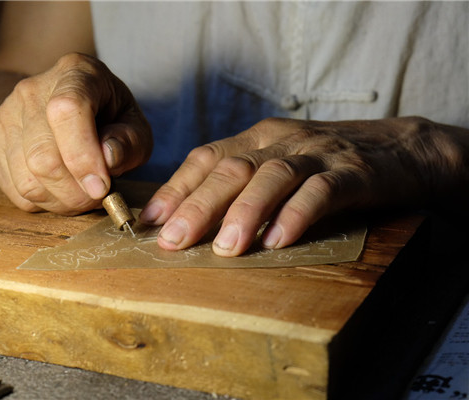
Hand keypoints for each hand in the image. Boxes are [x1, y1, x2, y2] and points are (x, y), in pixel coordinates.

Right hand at [0, 53, 152, 214]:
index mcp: (75, 74)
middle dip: (76, 192)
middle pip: (43, 157)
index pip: (67, 111)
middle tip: (98, 197)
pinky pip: (14, 190)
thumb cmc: (110, 115)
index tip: (102, 187)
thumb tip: (107, 158)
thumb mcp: (135, 124)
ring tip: (82, 195)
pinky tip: (61, 192)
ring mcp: (6, 116)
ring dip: (60, 202)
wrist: (69, 103)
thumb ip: (129, 141)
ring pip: (27, 180)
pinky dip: (42, 203)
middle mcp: (31, 91)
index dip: (83, 156)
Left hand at [140, 117, 465, 256]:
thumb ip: (242, 185)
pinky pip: (320, 191)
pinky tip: (278, 241)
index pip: (207, 158)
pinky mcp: (352, 171)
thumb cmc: (326, 165)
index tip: (151, 221)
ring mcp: (316, 153)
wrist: (399, 149)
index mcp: (257, 139)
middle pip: (232, 168)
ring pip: (272, 176)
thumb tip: (192, 221)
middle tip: (174, 241)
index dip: (177, 188)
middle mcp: (280, 141)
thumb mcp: (278, 166)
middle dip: (198, 205)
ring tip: (226, 249)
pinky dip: (296, 215)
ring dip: (245, 212)